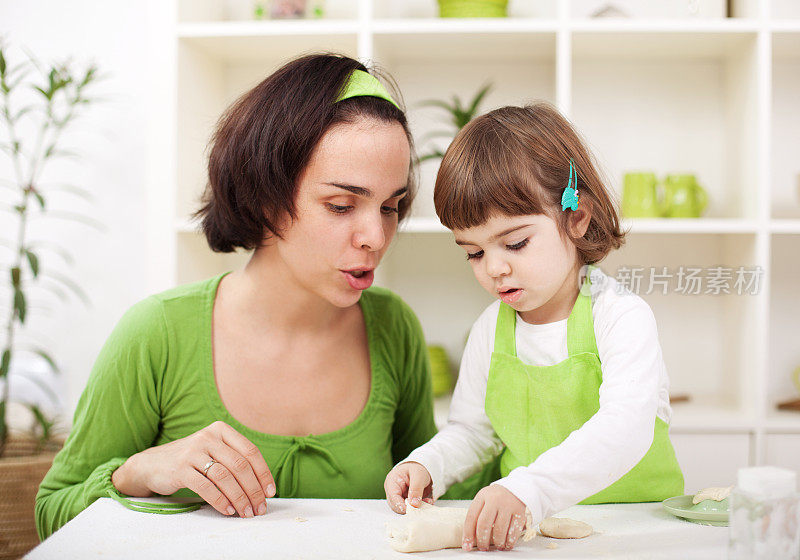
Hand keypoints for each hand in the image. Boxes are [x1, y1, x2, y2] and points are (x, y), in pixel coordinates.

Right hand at [112, 421, 275, 517]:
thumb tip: (262, 487)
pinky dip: (220, 501)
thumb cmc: (191, 460)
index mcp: (221, 430)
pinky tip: (228, 510)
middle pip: (240, 466)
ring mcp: (193, 451)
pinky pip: (206, 487)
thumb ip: (234, 460)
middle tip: (259, 508)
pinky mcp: (181, 469)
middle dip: (254, 490)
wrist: (152, 464)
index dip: (263, 473)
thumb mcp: (213, 451)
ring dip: (239, 498)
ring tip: (245, 512)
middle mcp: (208, 437)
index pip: (250, 451)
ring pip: (225, 477)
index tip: (270, 492)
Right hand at [383, 461, 433, 513]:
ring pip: (405, 509)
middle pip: (397, 506)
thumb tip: (414, 504)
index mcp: (391, 483)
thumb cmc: (416, 468)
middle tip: (424, 504)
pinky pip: (412, 509)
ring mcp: (399, 498)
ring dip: (417, 508)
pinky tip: (427, 501)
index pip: (393, 498)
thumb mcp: (418, 474)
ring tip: (427, 501)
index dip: (402, 506)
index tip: (414, 509)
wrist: (422, 469)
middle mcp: (393, 492)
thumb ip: (416, 489)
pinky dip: (420, 507)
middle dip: (411, 508)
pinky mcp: (406, 503)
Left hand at [462, 485, 526, 551]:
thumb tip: (468, 540)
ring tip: (496, 546)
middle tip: (483, 547)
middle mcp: (495, 499)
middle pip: (484, 524)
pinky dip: (509, 542)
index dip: (468, 534)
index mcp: (482, 496)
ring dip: (497, 543)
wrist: (516, 489)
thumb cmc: (496, 498)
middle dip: (482, 540)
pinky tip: (507, 544)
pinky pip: (513, 532)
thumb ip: (476, 516)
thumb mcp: (484, 500)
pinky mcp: (520, 512)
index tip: (467, 546)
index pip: (471, 516)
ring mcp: (508, 505)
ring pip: (499, 530)